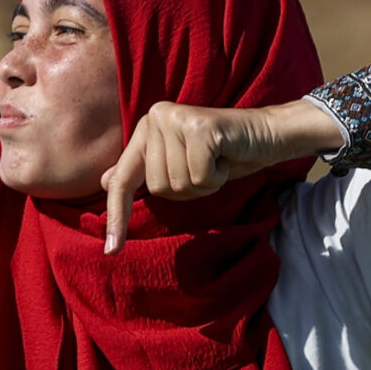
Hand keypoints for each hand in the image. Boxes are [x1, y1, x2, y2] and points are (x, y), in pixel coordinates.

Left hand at [99, 98, 343, 252]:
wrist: (266, 135)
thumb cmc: (222, 155)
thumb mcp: (178, 166)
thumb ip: (143, 172)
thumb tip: (104, 182)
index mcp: (146, 129)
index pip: (123, 181)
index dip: (117, 217)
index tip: (111, 251)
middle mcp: (155, 118)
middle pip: (158, 187)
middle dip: (188, 189)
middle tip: (207, 167)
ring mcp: (175, 119)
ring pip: (177, 184)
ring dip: (204, 183)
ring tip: (216, 162)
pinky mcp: (198, 127)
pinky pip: (199, 177)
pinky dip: (217, 177)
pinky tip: (225, 158)